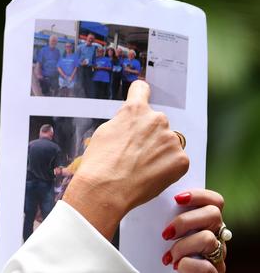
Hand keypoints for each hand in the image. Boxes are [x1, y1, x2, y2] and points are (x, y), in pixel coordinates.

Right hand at [63, 80, 188, 238]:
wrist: (105, 190)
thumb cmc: (99, 163)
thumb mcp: (104, 132)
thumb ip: (123, 122)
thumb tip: (130, 124)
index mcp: (135, 110)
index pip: (142, 90)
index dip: (139, 96)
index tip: (140, 101)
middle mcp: (157, 119)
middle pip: (156, 122)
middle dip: (148, 134)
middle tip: (134, 153)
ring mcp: (171, 140)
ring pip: (167, 143)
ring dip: (158, 152)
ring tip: (140, 168)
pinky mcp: (181, 160)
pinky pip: (176, 160)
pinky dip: (166, 168)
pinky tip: (150, 175)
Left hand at [162, 189, 226, 271]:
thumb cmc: (163, 251)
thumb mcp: (166, 231)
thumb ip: (168, 216)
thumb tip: (151, 198)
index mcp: (205, 221)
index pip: (214, 201)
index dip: (199, 195)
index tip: (176, 199)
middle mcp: (216, 235)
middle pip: (213, 214)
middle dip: (185, 221)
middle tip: (166, 233)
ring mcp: (218, 253)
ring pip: (208, 239)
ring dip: (182, 247)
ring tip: (168, 255)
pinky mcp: (215, 272)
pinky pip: (207, 266)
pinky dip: (188, 266)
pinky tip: (177, 266)